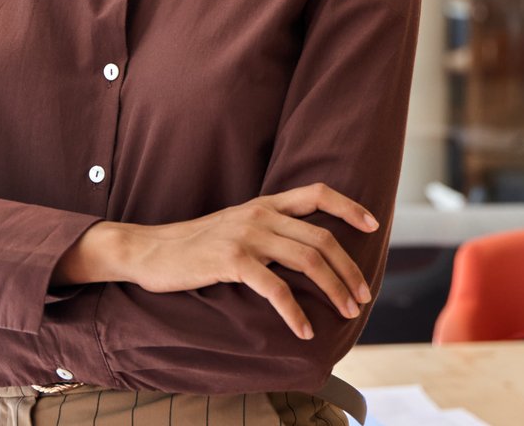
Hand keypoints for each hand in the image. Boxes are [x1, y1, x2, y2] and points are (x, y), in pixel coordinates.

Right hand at [121, 183, 378, 340]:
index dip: (349, 207)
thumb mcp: (236, 226)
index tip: (373, 226)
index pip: (318, 193)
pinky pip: (276, 288)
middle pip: (321, 238)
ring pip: (307, 260)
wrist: (150, 250)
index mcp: (265, 203)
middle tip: (362, 295)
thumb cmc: (194, 244)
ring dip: (334, 289)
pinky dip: (294, 312)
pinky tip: (303, 330)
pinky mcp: (232, 260)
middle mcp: (261, 214)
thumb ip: (268, 230)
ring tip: (347, 311)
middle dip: (349, 269)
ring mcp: (247, 235)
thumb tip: (303, 252)